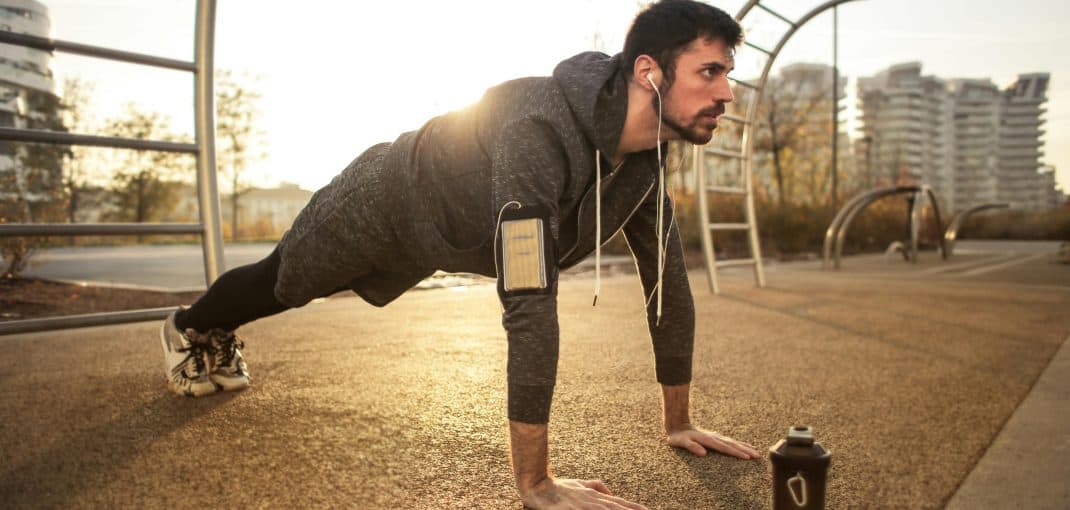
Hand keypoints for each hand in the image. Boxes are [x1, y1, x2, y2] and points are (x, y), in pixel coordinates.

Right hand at [520, 477, 647, 509]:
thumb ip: (596, 486)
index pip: (621, 503)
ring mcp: (583, 505)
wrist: (538, 486)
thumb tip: (610, 492)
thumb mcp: (580, 484)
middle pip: (617, 508)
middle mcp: (592, 501)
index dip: (635, 508)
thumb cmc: (559, 487)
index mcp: (596, 496)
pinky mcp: (572, 509)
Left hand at [666, 424, 760, 459]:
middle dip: (745, 450)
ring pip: (733, 442)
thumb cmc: (678, 437)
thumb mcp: (681, 442)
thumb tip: (703, 453)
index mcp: (708, 440)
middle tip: (757, 456)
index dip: (736, 453)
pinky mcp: (716, 437)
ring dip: (745, 447)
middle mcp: (714, 437)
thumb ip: (692, 446)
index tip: (747, 457)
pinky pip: (730, 441)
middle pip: (732, 444)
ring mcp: (716, 437)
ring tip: (756, 452)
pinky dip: (740, 444)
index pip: (724, 448)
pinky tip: (746, 446)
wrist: (677, 425)